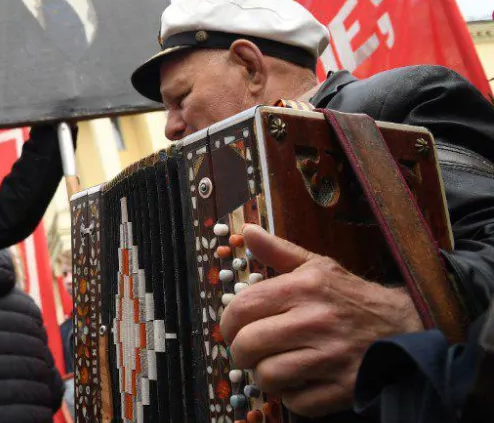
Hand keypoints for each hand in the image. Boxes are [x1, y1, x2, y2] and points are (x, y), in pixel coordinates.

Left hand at [219, 224, 423, 415]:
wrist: (406, 326)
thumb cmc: (352, 298)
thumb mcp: (318, 267)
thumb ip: (279, 252)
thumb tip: (248, 232)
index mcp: (302, 288)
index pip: (241, 309)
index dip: (228, 323)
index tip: (234, 329)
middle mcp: (315, 320)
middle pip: (248, 345)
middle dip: (241, 352)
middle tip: (250, 352)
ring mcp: (331, 356)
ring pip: (268, 376)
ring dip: (265, 376)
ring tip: (274, 367)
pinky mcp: (345, 386)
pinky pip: (298, 402)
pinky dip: (293, 397)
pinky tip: (300, 382)